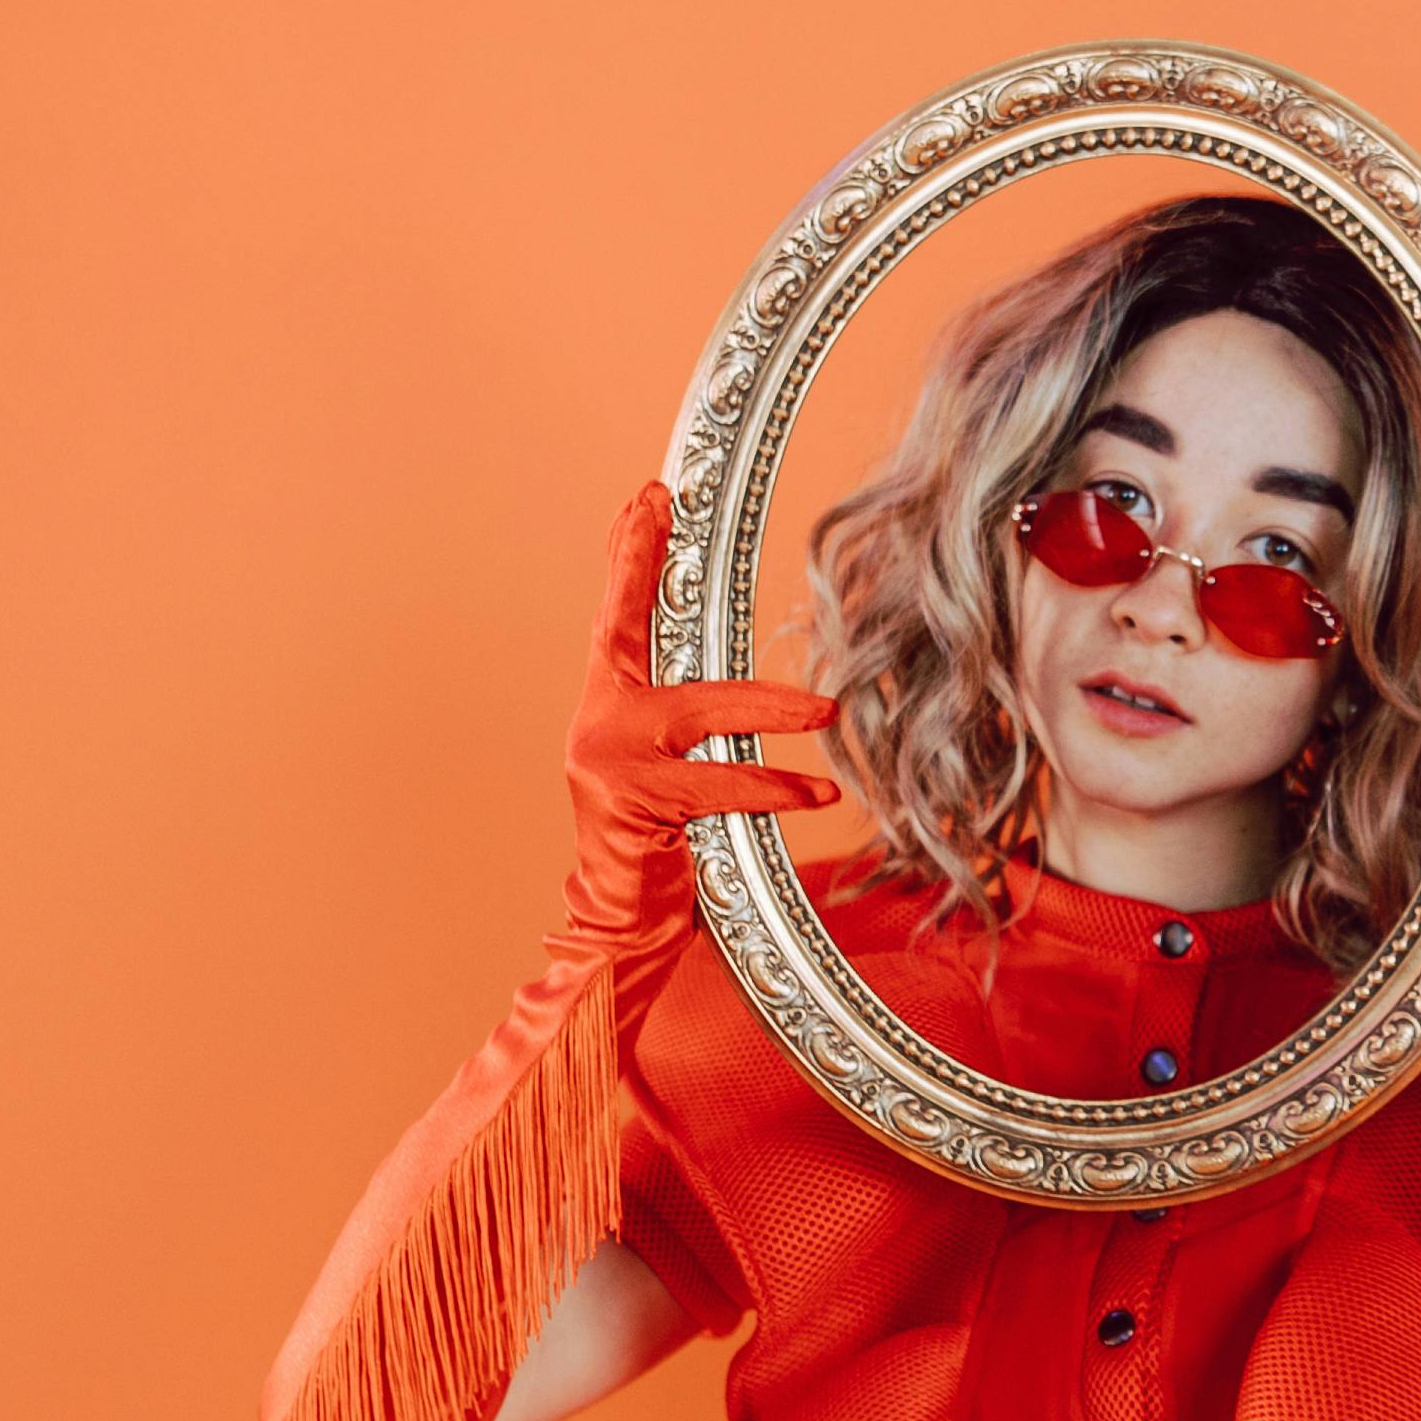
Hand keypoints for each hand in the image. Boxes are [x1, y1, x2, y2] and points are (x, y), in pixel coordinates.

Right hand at [558, 483, 839, 959]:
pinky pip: (721, 787)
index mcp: (606, 706)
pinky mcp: (635, 805)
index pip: (618, 618)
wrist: (624, 923)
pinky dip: (777, 790)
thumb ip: (692, 721)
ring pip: (701, 712)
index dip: (629, 555)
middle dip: (646, 566)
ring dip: (770, 709)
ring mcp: (608, 761)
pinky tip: (819, 793)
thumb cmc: (659, 843)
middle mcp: (595, 722)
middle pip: (631, 631)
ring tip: (825, 709)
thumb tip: (749, 680)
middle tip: (666, 507)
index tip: (646, 497)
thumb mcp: (670, 768)